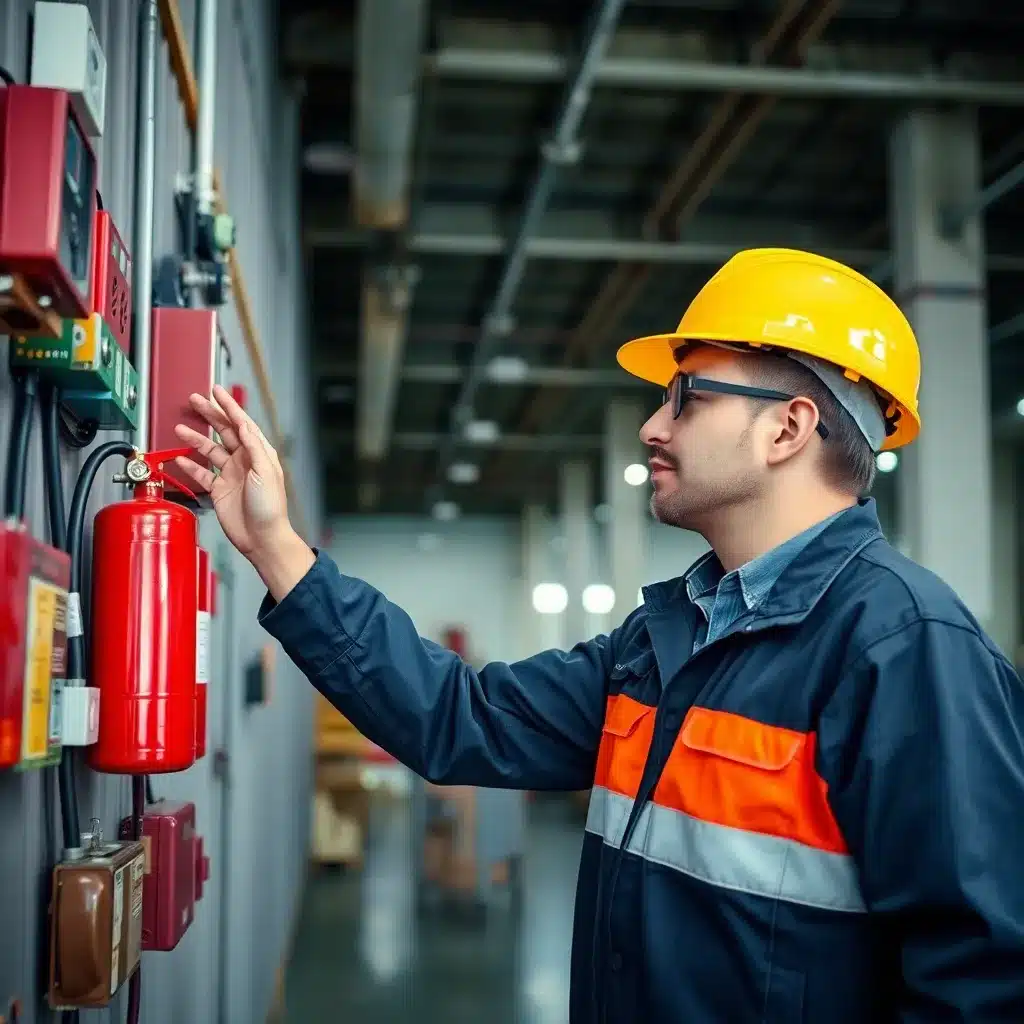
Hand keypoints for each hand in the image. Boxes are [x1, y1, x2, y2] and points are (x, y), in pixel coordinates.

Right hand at [173, 384, 290, 558]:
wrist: (262, 537)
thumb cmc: (270, 508)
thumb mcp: (265, 472)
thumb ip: (254, 447)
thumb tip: (245, 425)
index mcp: (259, 454)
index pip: (242, 423)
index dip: (229, 406)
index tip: (216, 392)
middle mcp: (244, 461)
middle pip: (224, 431)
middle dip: (209, 415)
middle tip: (194, 400)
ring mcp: (231, 474)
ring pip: (210, 450)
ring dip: (195, 438)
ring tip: (180, 427)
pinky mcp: (219, 489)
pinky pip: (202, 473)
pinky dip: (190, 465)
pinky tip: (180, 457)